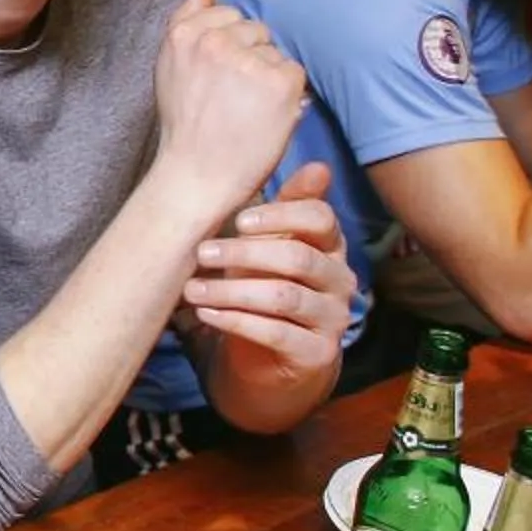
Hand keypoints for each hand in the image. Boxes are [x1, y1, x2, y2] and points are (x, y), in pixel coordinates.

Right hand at [153, 0, 307, 224]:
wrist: (195, 177)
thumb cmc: (185, 126)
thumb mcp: (170, 67)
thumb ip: (186, 20)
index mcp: (184, 34)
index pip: (227, 16)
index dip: (227, 49)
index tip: (214, 81)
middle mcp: (214, 41)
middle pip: (255, 30)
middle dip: (250, 60)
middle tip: (230, 100)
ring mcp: (248, 61)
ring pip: (275, 52)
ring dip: (268, 78)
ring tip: (245, 111)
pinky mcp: (279, 83)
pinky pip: (294, 72)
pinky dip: (287, 97)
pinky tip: (264, 117)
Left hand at [180, 161, 352, 373]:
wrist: (265, 365)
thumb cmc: (261, 292)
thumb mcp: (264, 249)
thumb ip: (281, 212)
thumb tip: (316, 165)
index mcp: (329, 247)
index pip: (321, 219)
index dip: (281, 215)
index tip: (238, 219)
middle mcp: (339, 281)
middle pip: (298, 258)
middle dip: (245, 252)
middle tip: (201, 252)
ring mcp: (333, 320)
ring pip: (283, 297)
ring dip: (231, 291)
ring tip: (192, 289)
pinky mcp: (317, 354)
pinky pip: (276, 333)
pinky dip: (235, 321)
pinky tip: (206, 315)